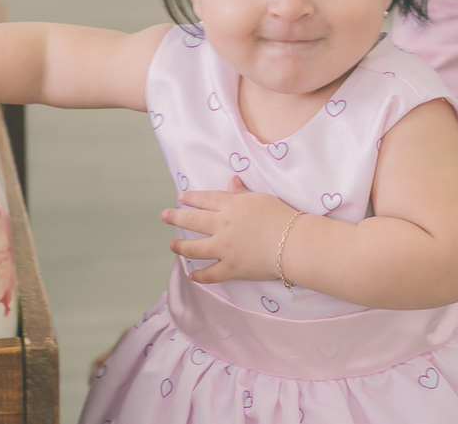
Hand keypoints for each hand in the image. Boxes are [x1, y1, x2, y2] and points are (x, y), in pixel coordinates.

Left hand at [160, 175, 298, 283]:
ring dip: (181, 247)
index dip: (191, 198)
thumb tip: (231, 182)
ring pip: (195, 248)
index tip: (181, 198)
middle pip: (193, 221)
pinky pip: (211, 273)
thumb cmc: (282, 216)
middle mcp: (223, 226)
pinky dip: (199, 275)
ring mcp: (224, 249)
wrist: (293, 243)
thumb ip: (243, 193)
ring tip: (172, 245)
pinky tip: (192, 274)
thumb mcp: (262, 199)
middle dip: (175, 217)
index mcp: (231, 206)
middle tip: (164, 216)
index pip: (205, 199)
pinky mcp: (231, 268)